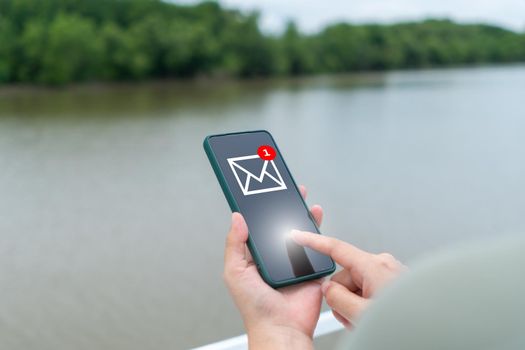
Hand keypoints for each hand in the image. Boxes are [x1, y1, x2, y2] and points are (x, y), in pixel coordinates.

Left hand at [223, 186, 323, 349]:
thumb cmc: (255, 308)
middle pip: (282, 226)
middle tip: (287, 192)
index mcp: (256, 257)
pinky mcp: (312, 269)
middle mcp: (275, 258)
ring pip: (300, 234)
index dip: (261, 210)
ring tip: (303, 202)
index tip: (263, 194)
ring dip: (303, 217)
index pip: (259, 227)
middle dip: (285, 208)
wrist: (281, 328)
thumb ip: (234, 244)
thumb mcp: (235, 272)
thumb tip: (237, 218)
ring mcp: (294, 263)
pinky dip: (318, 233)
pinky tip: (316, 221)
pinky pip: (317, 247)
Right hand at [291, 230, 405, 328]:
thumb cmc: (408, 322)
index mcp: (374, 266)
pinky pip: (369, 290)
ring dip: (355, 305)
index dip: (313, 241)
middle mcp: (383, 265)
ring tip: (368, 321)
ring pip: (356, 286)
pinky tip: (376, 318)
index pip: (335, 248)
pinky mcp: (395, 283)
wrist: (435, 332)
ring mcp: (391, 273)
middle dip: (343, 298)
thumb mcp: (360, 314)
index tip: (298, 235)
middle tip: (353, 318)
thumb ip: (336, 298)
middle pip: (344, 276)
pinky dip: (366, 305)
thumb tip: (328, 289)